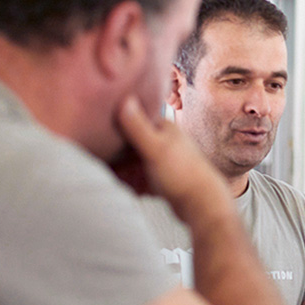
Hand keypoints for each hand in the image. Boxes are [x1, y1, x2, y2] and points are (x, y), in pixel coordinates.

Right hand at [114, 96, 231, 228]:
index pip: (133, 119)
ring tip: (121, 180)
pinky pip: (142, 178)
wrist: (203, 205)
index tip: (101, 138)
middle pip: (131, 143)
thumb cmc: (181, 175)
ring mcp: (164, 159)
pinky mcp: (164, 178)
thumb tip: (125, 99)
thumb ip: (138, 127)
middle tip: (109, 166)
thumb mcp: (155, 148)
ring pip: (135, 162)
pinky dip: (135, 183)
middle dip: (118, 156)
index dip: (116, 129)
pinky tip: (135, 191)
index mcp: (164, 128)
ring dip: (125, 171)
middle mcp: (165, 140)